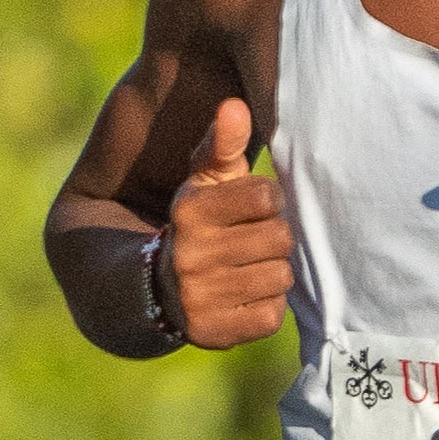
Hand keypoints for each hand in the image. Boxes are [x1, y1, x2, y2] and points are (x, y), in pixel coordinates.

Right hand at [161, 99, 291, 347]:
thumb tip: (234, 106)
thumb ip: (222, 143)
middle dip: (273, 238)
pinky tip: (245, 296)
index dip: (268, 201)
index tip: (254, 208)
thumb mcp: (205, 182)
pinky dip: (267, 307)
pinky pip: (271, 316)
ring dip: (273, 273)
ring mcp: (199, 298)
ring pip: (280, 278)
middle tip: (252, 242)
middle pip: (279, 239)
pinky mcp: (212, 334)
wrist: (158, 288)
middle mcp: (189, 255)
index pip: (266, 197)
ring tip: (248, 268)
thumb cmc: (200, 223)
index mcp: (188, 211)